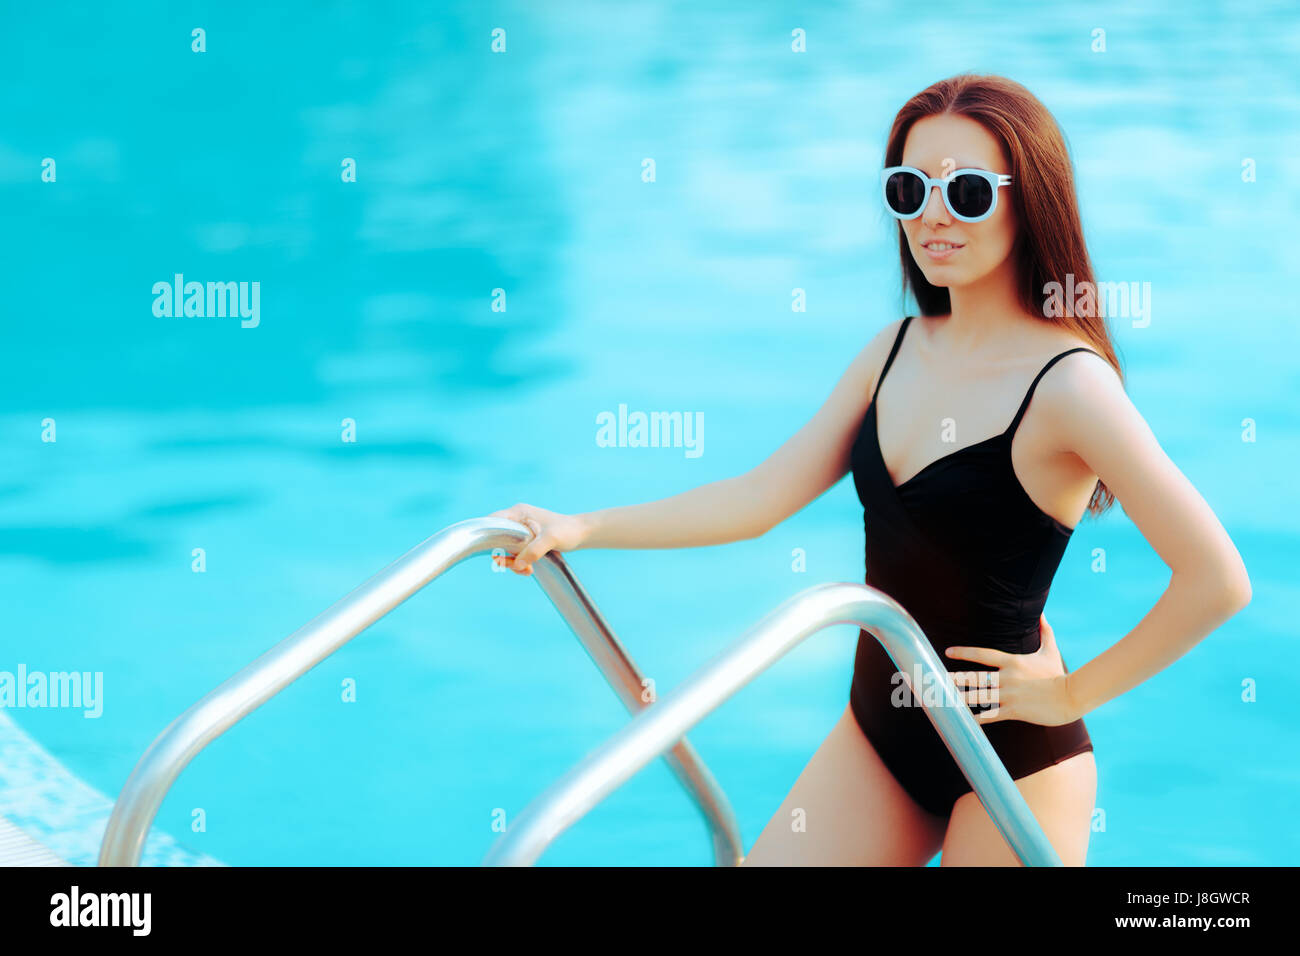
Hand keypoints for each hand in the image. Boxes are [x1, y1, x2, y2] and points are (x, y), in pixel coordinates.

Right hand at [487, 502, 589, 574]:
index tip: (492, 552)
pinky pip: (515, 553)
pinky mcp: (526, 540)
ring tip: (527, 570)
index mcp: (518, 513)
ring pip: (506, 549)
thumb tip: (518, 564)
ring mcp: (521, 530)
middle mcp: (517, 520)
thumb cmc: (568, 530)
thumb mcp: (551, 539)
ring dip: (513, 563)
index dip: (486, 534)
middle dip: (504, 556)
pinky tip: (528, 570)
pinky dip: (519, 563)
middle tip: (516, 567)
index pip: (493, 520)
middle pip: (497, 539)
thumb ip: (534, 550)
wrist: (581, 534)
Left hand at [944, 613, 1078, 726]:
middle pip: (976, 677)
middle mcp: (1007, 677)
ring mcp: (1010, 695)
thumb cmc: (1058, 674)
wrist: (1071, 696)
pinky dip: (977, 718)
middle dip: (956, 679)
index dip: (964, 652)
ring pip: (979, 697)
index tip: (948, 652)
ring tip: (943, 699)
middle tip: (936, 679)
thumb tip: (1042, 613)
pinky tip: (964, 721)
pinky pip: (991, 715)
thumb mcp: (1050, 650)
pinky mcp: (1014, 710)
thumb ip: (1044, 631)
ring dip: (961, 699)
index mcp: (1012, 662)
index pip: (983, 654)